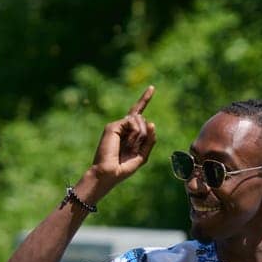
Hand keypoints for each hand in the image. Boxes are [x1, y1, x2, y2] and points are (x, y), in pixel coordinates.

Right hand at [83, 83, 157, 199]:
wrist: (108, 174)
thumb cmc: (122, 168)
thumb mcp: (142, 156)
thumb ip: (150, 141)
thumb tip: (152, 123)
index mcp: (128, 133)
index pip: (137, 113)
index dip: (144, 100)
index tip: (152, 88)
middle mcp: (122, 127)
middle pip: (144, 121)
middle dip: (145, 136)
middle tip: (133, 150)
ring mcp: (117, 126)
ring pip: (140, 120)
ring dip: (140, 136)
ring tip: (129, 147)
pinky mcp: (113, 126)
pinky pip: (133, 122)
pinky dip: (135, 134)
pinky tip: (127, 143)